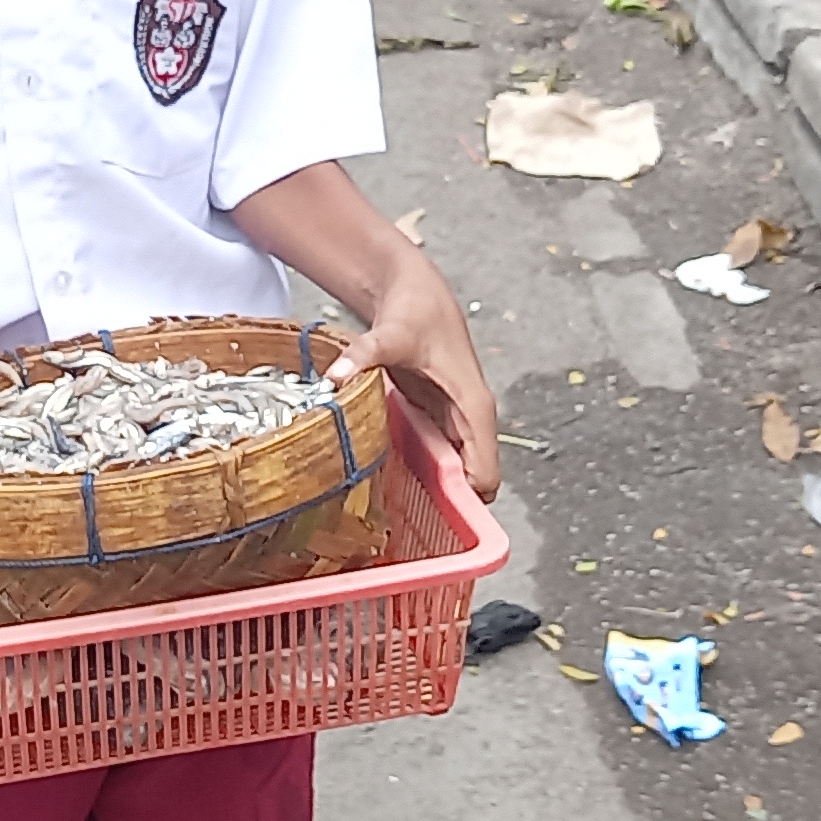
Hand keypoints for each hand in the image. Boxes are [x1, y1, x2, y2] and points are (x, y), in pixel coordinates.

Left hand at [327, 246, 501, 500]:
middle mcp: (472, 420)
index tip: (429, 523)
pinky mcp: (440, 419)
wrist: (416, 290)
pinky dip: (423, 474)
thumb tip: (335, 378)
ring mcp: (456, 421)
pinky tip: (389, 484)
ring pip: (457, 474)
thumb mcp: (390, 334)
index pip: (485, 476)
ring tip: (394, 516)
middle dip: (446, 507)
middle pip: (472, 482)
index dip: (465, 505)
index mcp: (475, 409)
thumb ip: (364, 356)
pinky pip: (440, 459)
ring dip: (434, 494)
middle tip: (403, 529)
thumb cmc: (416, 311)